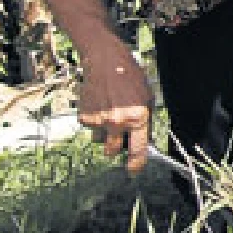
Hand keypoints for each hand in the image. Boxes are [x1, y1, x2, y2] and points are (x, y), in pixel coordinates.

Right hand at [77, 41, 152, 172]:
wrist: (105, 62)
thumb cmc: (130, 77)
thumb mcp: (148, 98)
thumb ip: (146, 122)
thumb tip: (144, 142)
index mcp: (137, 118)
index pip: (137, 150)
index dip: (136, 165)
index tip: (134, 170)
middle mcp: (117, 122)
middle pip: (112, 152)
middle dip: (116, 147)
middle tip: (119, 135)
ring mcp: (99, 120)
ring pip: (100, 141)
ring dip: (105, 133)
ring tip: (110, 113)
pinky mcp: (84, 116)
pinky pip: (90, 128)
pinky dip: (95, 122)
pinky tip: (100, 106)